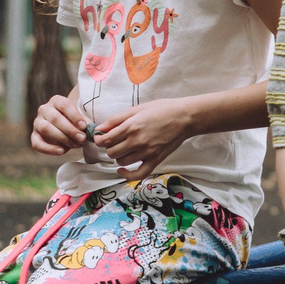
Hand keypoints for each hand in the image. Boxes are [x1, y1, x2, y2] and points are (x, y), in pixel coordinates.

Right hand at [31, 93, 89, 157]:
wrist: (65, 130)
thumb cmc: (75, 123)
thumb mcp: (81, 120)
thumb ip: (85, 122)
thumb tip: (90, 128)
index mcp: (57, 101)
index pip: (64, 105)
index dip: (74, 116)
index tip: (84, 126)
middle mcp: (44, 110)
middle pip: (55, 118)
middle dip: (70, 130)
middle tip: (82, 138)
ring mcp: (37, 122)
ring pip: (46, 129)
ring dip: (62, 138)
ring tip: (75, 144)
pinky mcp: (34, 136)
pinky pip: (37, 143)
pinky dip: (49, 149)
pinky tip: (61, 151)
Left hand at [85, 97, 200, 176]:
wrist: (185, 117)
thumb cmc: (163, 110)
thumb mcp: (137, 109)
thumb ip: (117, 119)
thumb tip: (100, 128)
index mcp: (131, 127)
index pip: (105, 140)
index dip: (99, 139)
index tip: (100, 137)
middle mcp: (137, 141)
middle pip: (111, 152)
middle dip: (109, 147)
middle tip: (114, 141)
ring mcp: (147, 153)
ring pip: (121, 162)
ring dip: (119, 156)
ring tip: (124, 149)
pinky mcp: (155, 160)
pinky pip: (138, 174)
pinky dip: (127, 175)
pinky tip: (122, 170)